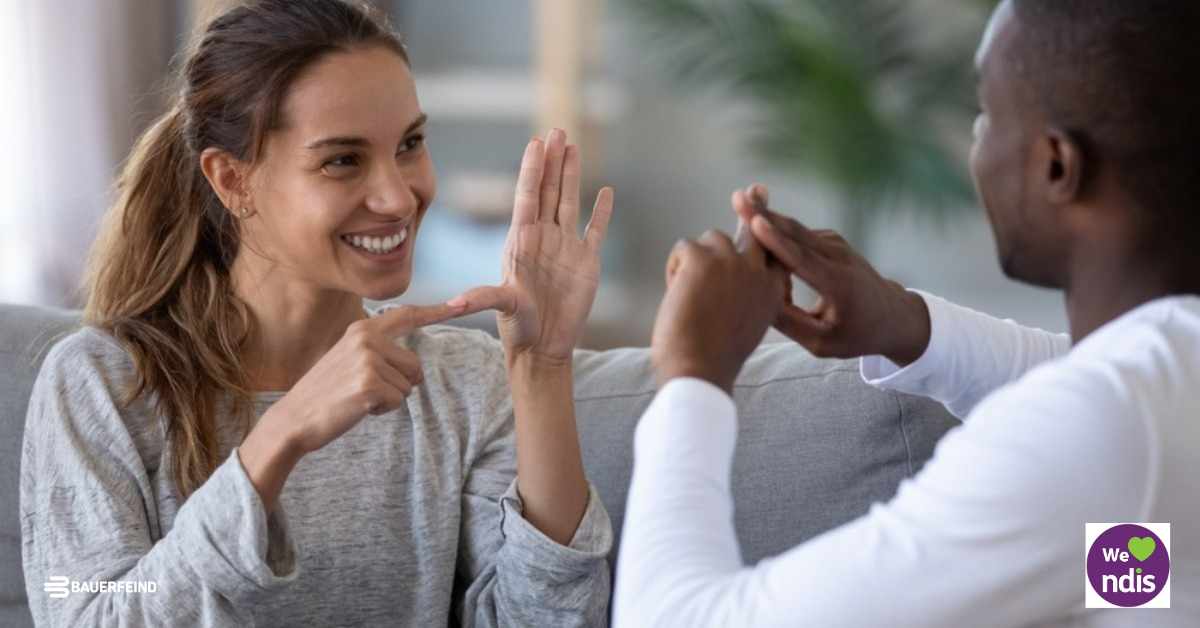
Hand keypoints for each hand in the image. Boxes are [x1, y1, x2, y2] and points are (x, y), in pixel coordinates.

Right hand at [265, 302, 476, 453]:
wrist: (294, 419)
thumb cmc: (326, 394)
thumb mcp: (349, 360)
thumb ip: (380, 354)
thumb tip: (417, 371)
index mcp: (362, 329)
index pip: (406, 316)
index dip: (436, 312)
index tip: (462, 303)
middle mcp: (366, 339)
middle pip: (416, 366)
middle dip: (399, 385)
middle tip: (364, 390)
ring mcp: (368, 360)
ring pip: (408, 386)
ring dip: (389, 399)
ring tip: (358, 398)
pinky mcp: (370, 383)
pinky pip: (398, 401)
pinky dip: (382, 410)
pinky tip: (358, 407)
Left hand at [454, 129, 613, 363]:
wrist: (543, 347)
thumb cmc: (518, 328)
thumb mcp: (500, 308)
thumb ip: (482, 299)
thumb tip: (453, 303)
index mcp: (522, 241)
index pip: (526, 196)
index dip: (531, 169)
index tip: (535, 143)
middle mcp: (543, 238)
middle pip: (548, 190)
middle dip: (552, 160)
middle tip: (557, 130)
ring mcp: (565, 248)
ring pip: (569, 202)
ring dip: (572, 175)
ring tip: (573, 146)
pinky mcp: (586, 262)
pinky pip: (595, 230)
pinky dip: (602, 212)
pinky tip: (606, 191)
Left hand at [651, 221, 787, 393]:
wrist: (698, 371)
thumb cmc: (713, 358)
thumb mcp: (743, 326)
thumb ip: (745, 297)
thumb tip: (731, 277)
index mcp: (772, 292)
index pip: (774, 251)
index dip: (768, 232)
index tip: (771, 206)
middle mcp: (758, 272)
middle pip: (753, 229)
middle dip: (753, 208)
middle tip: (754, 190)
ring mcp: (731, 262)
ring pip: (709, 239)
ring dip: (696, 261)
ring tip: (690, 297)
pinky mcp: (701, 258)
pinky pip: (683, 247)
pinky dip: (674, 268)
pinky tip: (676, 295)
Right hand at [733, 184, 929, 364]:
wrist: (892, 316)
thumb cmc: (857, 334)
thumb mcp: (823, 342)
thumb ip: (790, 324)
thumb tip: (756, 301)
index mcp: (838, 284)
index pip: (802, 259)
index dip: (777, 241)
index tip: (755, 223)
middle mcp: (839, 257)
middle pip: (795, 233)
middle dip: (764, 215)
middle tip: (737, 197)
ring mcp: (836, 244)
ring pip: (794, 230)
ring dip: (765, 222)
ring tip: (739, 204)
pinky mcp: (829, 240)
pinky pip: (797, 236)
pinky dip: (777, 238)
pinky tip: (760, 246)